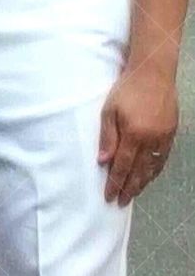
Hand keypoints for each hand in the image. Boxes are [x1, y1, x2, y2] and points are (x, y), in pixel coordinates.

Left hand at [98, 65, 177, 204]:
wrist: (153, 72)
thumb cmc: (127, 89)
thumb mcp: (109, 111)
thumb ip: (108, 138)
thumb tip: (103, 162)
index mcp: (134, 135)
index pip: (123, 167)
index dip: (115, 183)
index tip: (109, 196)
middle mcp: (151, 140)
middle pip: (139, 172)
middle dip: (129, 188)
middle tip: (121, 202)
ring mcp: (163, 137)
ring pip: (153, 167)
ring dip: (143, 182)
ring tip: (133, 193)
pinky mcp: (171, 132)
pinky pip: (162, 158)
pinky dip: (155, 170)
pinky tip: (149, 176)